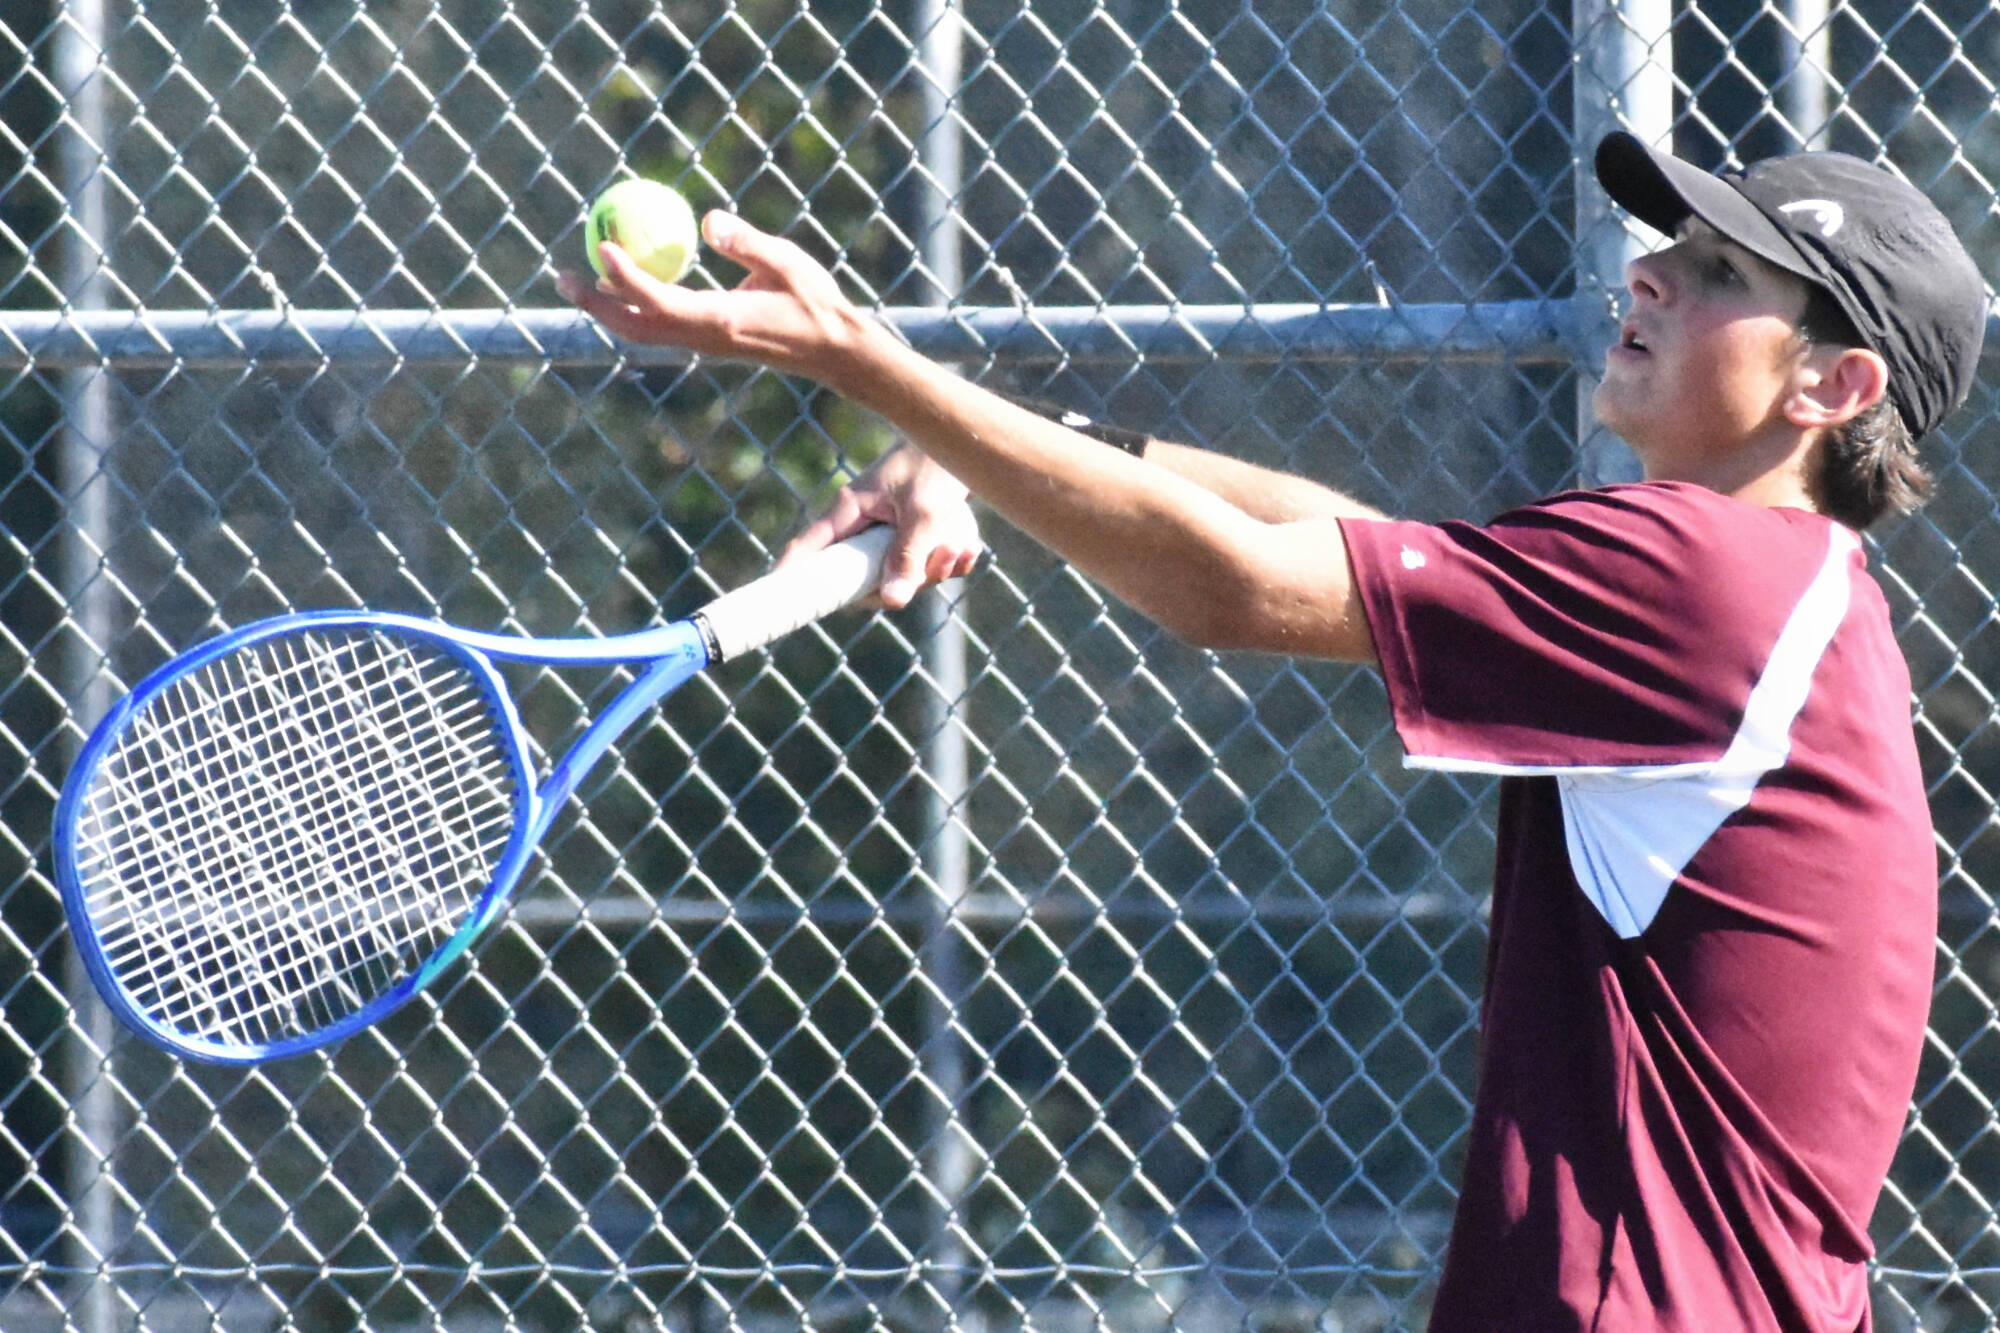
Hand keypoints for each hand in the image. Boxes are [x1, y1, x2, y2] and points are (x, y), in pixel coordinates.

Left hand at [556, 212, 875, 387]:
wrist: (831, 350)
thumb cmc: (816, 304)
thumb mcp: (788, 263)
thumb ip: (748, 243)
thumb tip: (709, 220)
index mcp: (721, 319)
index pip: (659, 301)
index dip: (625, 276)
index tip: (603, 247)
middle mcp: (704, 337)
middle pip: (634, 326)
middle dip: (595, 303)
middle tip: (562, 275)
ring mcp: (703, 343)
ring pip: (641, 330)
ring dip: (606, 308)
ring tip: (578, 280)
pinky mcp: (707, 340)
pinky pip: (658, 325)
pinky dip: (632, 307)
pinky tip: (621, 285)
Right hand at [781, 442, 981, 608]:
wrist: (961, 442)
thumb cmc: (933, 465)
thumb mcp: (924, 513)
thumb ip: (908, 555)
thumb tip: (893, 602)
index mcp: (849, 510)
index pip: (810, 547)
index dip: (794, 575)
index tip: (779, 599)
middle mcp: (863, 526)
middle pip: (866, 579)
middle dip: (906, 580)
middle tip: (935, 563)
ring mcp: (888, 535)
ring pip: (902, 577)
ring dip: (935, 569)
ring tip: (955, 544)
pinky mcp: (914, 540)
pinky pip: (928, 569)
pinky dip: (950, 562)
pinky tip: (966, 546)